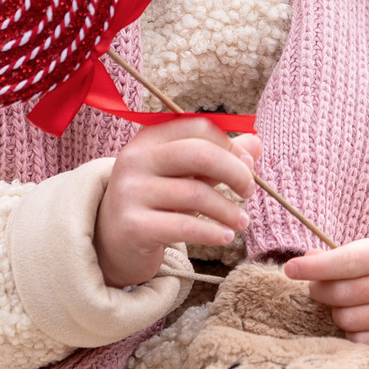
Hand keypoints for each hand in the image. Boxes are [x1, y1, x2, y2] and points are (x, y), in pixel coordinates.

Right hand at [94, 120, 257, 288]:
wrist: (112, 241)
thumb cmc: (156, 201)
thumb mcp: (184, 174)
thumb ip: (217, 156)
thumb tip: (256, 142)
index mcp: (149, 138)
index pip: (198, 128)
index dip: (230, 145)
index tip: (248, 165)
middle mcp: (136, 160)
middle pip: (200, 154)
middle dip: (235, 173)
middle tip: (250, 192)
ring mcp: (131, 192)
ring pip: (196, 194)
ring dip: (228, 210)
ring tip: (242, 221)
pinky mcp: (133, 226)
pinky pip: (184, 226)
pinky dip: (212, 232)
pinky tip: (225, 236)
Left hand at [280, 230, 368, 356]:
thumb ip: (340, 255)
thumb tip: (305, 261)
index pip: (349, 261)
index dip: (315, 267)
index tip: (290, 269)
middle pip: (343, 293)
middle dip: (321, 290)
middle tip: (319, 288)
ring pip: (348, 319)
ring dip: (338, 313)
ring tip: (349, 305)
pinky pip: (360, 342)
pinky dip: (352, 333)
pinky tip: (363, 322)